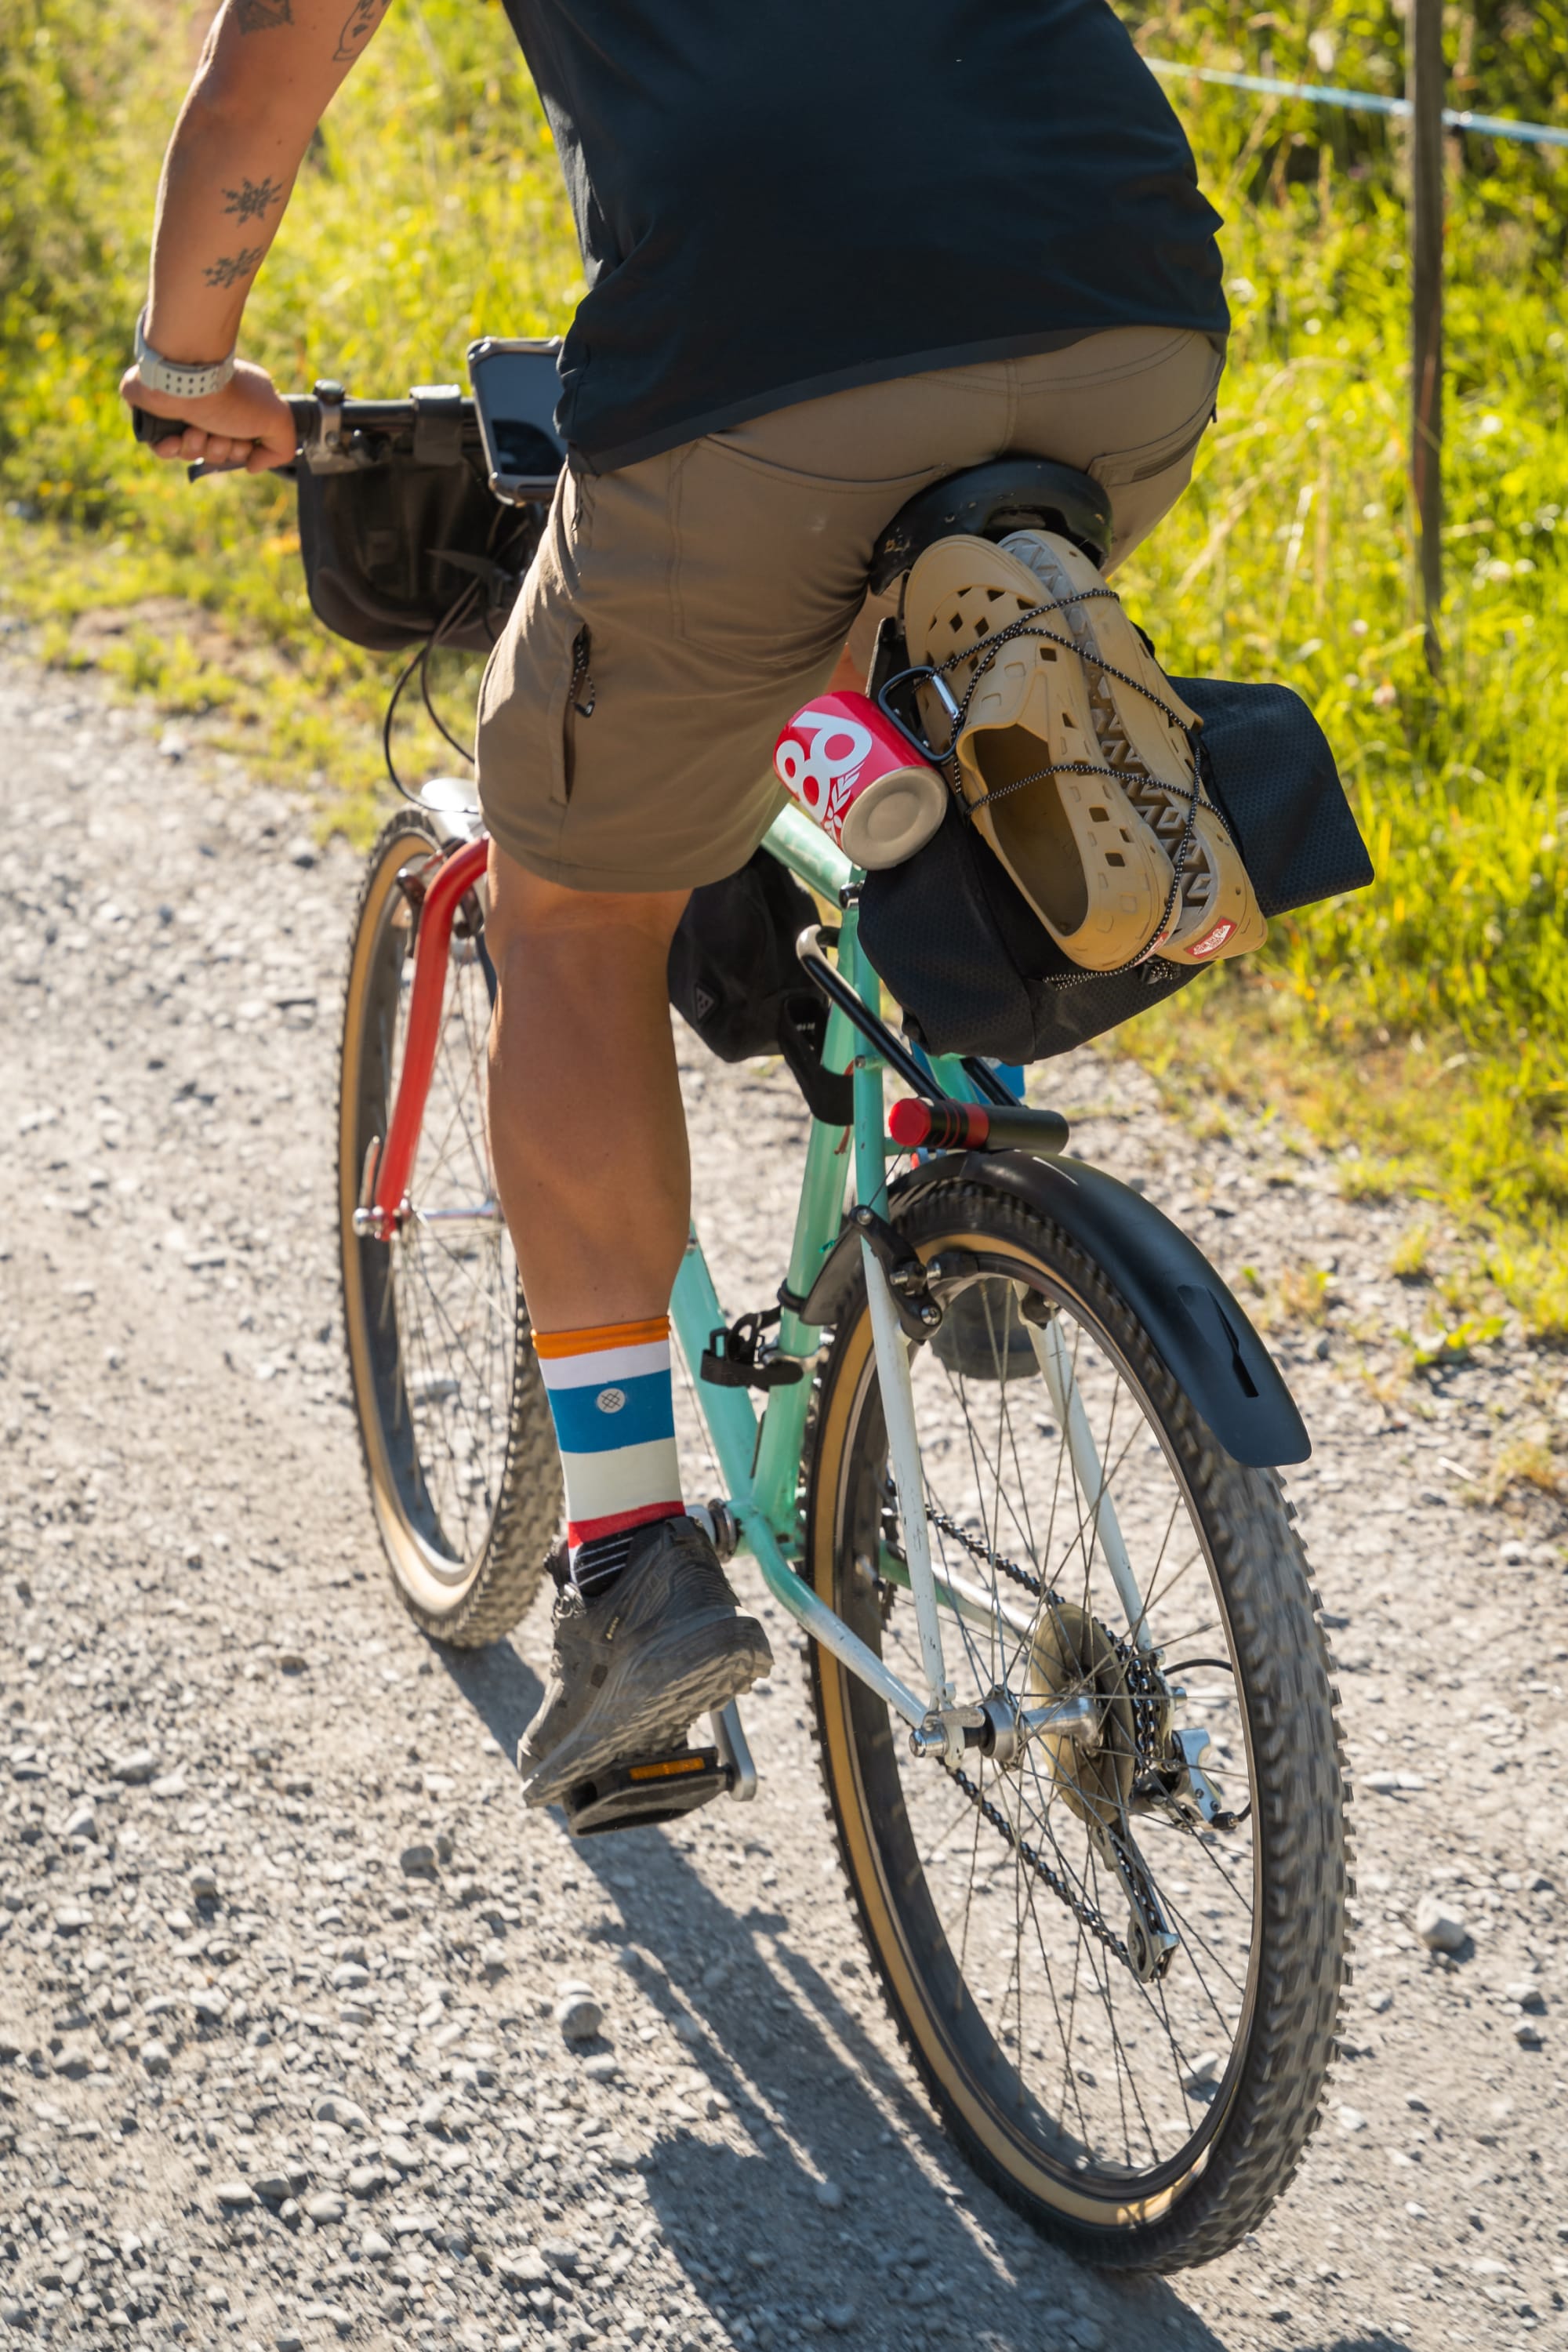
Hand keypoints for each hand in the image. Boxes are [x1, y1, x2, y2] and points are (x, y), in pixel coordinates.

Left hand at [119, 356, 296, 472]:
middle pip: (217, 451)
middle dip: (218, 450)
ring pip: (191, 452)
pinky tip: (175, 438)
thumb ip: (281, 447)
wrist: (186, 379)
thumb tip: (254, 465)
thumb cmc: (232, 397)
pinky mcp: (157, 415)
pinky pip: (163, 448)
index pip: (242, 443)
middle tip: (218, 435)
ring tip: (194, 430)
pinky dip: (170, 449)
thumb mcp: (277, 420)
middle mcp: (212, 405)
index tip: (242, 442)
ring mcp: (184, 410)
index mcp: (238, 403)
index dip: (242, 452)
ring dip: (196, 447)